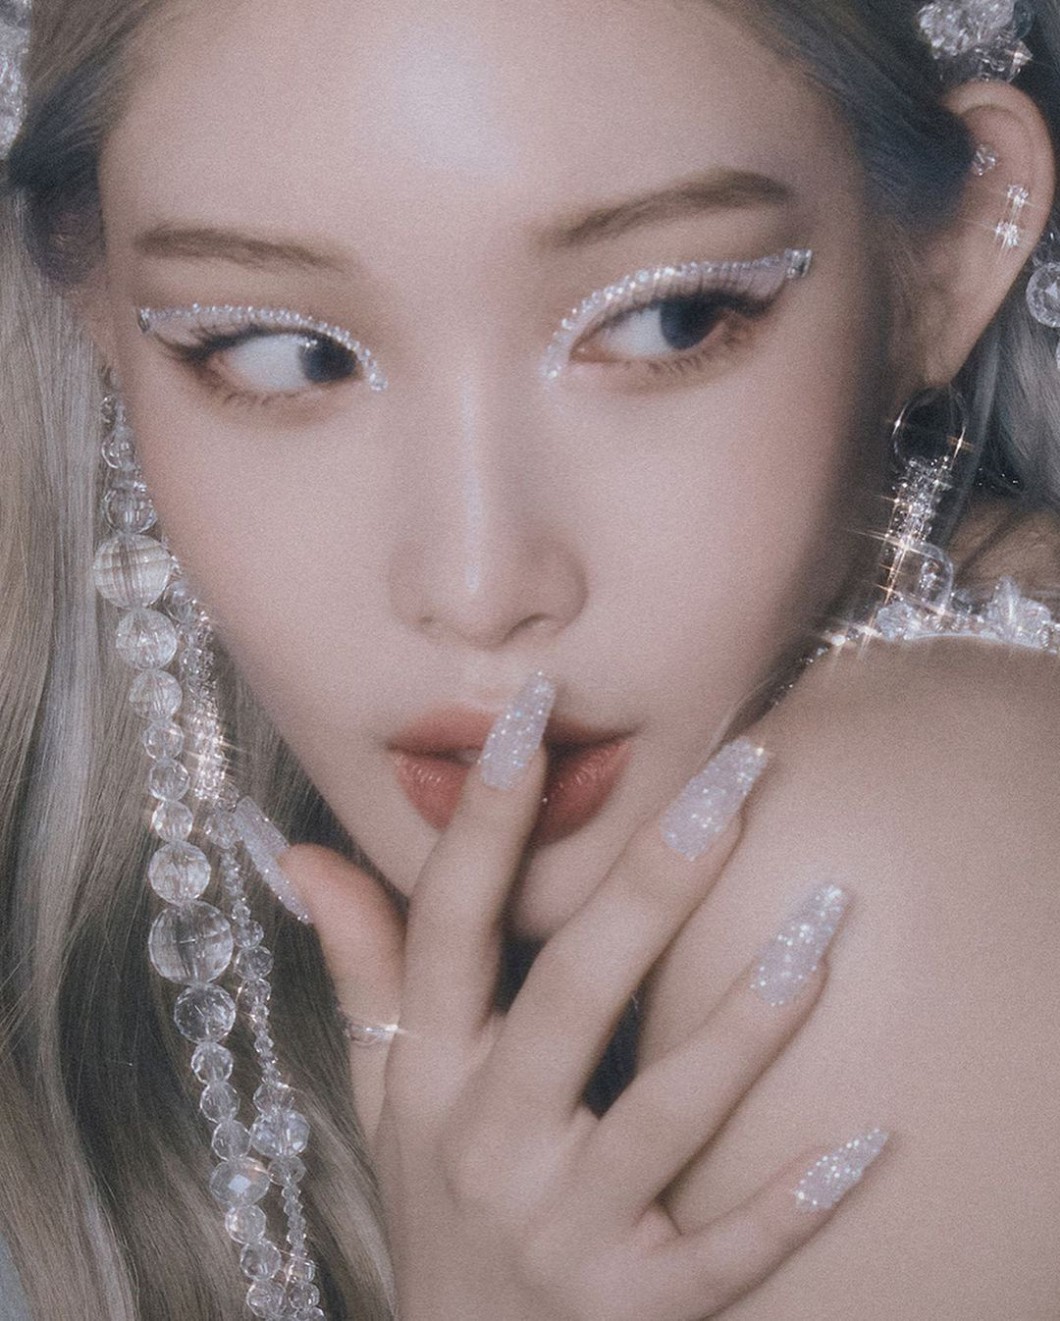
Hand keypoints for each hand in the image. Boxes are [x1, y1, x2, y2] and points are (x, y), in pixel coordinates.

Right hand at [284, 703, 881, 1320]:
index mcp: (431, 1075)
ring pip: (661, 1117)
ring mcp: (561, 1231)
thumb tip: (306, 852)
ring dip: (744, 1024)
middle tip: (735, 777)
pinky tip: (864, 1138)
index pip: (449, 926)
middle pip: (572, 993)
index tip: (533, 712)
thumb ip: (364, 969)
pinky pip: (718, 1259)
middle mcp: (486, 1144)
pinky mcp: (630, 1309)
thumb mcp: (386, 1092)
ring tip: (821, 920)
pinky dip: (786, 1206)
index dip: (486, 820)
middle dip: (652, 880)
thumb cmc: (435, 1204)